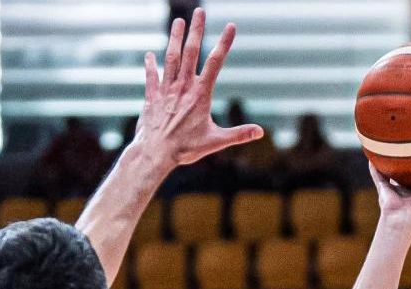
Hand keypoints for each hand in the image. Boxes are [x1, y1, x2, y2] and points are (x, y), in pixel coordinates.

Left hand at [133, 9, 262, 167]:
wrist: (155, 153)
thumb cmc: (186, 149)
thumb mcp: (216, 141)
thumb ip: (238, 134)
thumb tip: (260, 132)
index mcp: (200, 95)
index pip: (215, 63)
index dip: (224, 43)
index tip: (231, 26)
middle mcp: (182, 87)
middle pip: (191, 52)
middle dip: (196, 30)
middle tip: (200, 11)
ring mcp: (166, 90)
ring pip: (171, 58)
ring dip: (174, 38)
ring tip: (178, 21)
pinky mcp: (152, 97)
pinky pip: (151, 76)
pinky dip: (151, 65)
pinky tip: (149, 54)